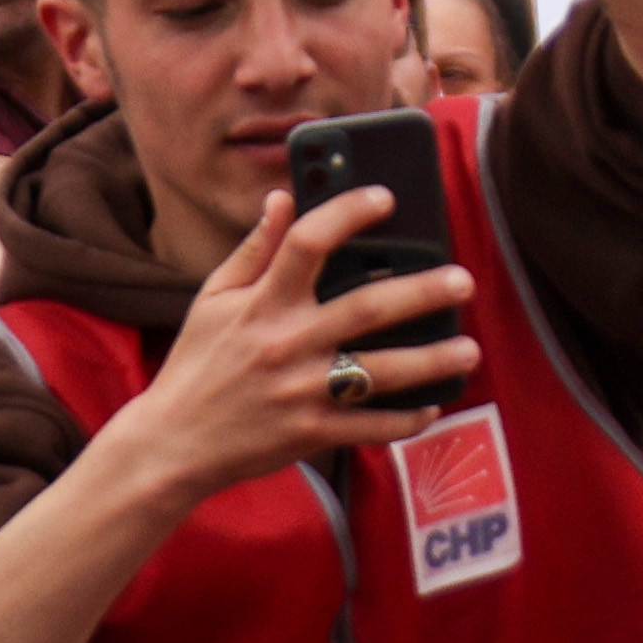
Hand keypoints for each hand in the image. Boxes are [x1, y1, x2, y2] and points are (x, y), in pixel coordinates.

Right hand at [115, 182, 478, 505]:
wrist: (173, 444)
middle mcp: (287, 344)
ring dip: (432, 360)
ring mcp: (302, 391)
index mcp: (262, 304)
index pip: (308, 243)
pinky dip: (407, 420)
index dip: (348, 213)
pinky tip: (433, 406)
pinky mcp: (311, 433)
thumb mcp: (213, 299)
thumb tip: (283, 198)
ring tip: (469, 349)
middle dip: (422, 293)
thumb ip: (255, 249)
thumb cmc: (196, 365)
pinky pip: (372, 426)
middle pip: (367, 308)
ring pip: (382, 372)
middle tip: (461, 280)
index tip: (384, 198)